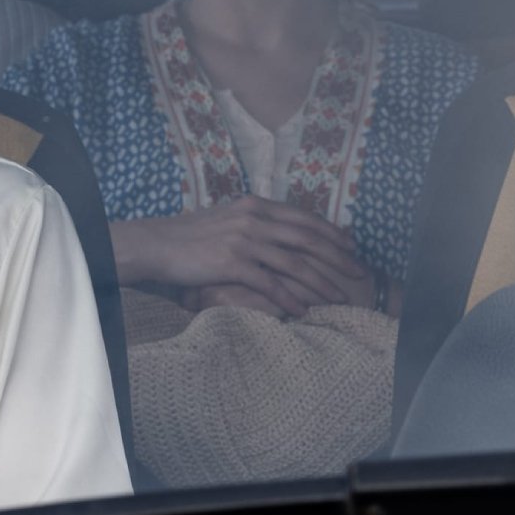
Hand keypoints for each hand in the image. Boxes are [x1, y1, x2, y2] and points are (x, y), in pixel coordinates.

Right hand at [113, 199, 376, 311]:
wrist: (155, 244)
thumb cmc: (189, 236)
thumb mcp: (226, 218)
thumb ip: (254, 222)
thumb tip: (279, 233)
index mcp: (255, 205)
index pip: (304, 218)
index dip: (332, 233)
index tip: (351, 247)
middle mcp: (254, 218)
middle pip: (308, 239)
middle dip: (338, 258)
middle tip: (359, 274)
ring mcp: (244, 240)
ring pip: (295, 263)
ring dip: (321, 282)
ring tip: (339, 297)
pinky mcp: (232, 263)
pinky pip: (271, 284)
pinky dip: (291, 298)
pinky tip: (304, 310)